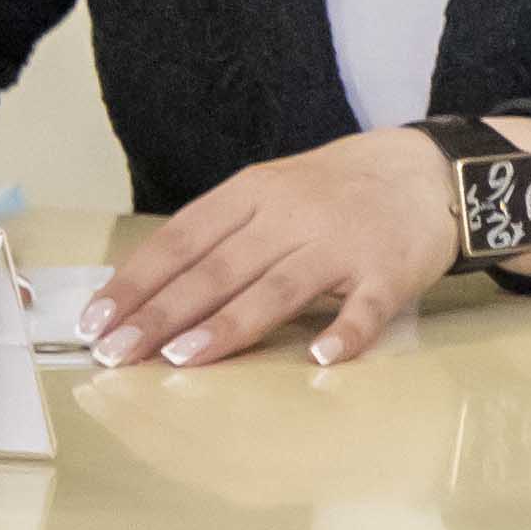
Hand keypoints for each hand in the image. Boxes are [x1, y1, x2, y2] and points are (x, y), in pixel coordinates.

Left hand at [89, 129, 465, 369]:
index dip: (136, 282)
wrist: (433, 170)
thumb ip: (221, 233)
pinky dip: (345, 331)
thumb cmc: (337, 191)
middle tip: (117, 354)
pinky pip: (366, 306)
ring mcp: (343, 243)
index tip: (96, 321)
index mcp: (255, 192)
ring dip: (229, 325)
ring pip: (277, 288)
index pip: (182, 239)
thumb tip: (145, 293)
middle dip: (162, 314)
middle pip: (218, 269)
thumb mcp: (273, 190)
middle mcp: (293, 215)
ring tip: (183, 359)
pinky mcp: (390, 270)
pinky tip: (320, 357)